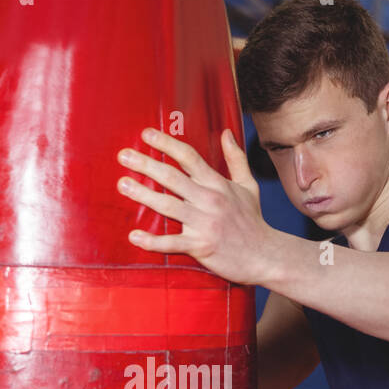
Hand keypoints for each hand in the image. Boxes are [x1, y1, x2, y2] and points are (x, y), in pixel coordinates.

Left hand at [115, 127, 271, 284]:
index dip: (166, 143)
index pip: (188, 157)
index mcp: (217, 184)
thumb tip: (226, 132)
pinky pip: (172, 243)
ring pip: (167, 205)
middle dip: (145, 164)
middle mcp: (209, 200)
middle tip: (123, 155)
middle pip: (172, 177)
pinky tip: (134, 236)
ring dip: (142, 195)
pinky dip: (152, 241)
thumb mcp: (248, 186)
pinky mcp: (201, 247)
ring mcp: (204, 223)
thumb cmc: (253, 221)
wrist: (266, 256)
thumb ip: (236, 158)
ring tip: (122, 184)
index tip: (146, 134)